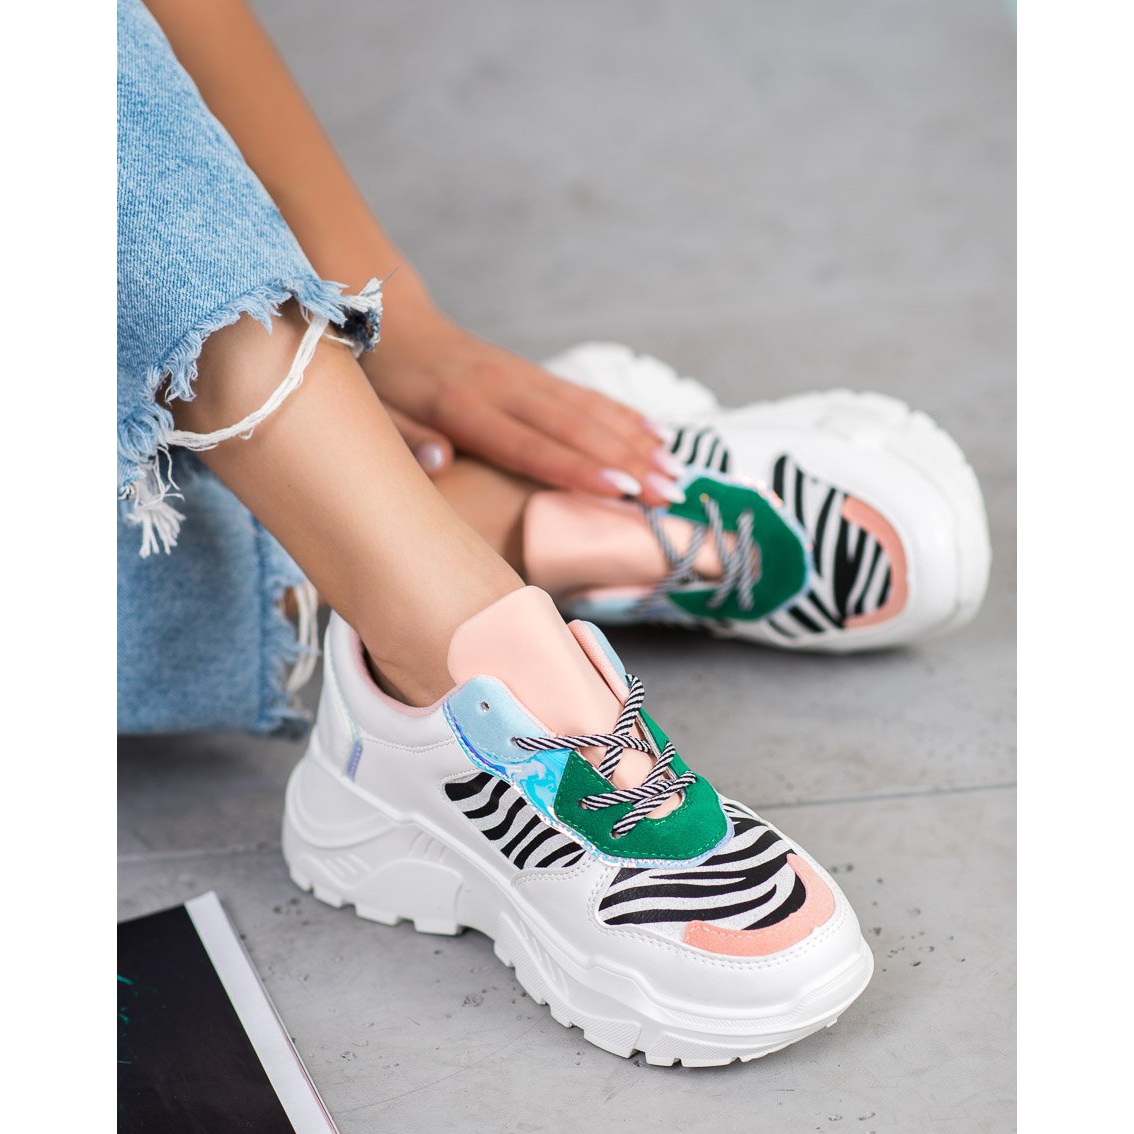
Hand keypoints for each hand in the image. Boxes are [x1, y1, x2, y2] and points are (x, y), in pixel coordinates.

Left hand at [361, 298, 683, 506]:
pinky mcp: (532, 372)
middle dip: (627, 462)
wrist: (392, 320)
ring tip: (675, 471)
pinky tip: (654, 434)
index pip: (528, 445)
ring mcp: (522, 377)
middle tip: (668, 493)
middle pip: (573, 428)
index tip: (621, 490)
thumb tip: (440, 462)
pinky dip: (622, 415)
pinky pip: (585, 395)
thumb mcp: (378, 415)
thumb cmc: (383, 382)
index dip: (576, 469)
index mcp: (462, 407)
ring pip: (588, 409)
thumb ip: (406, 440)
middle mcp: (502, 387)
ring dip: (636, 441)